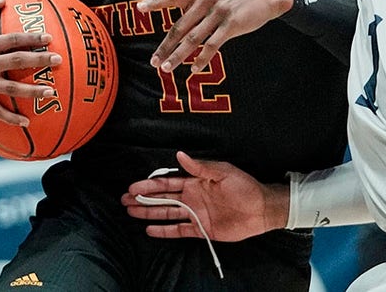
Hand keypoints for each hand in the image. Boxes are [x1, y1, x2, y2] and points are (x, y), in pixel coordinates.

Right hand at [0, 0, 59, 126]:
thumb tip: (3, 0)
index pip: (10, 40)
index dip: (30, 38)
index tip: (49, 38)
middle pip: (16, 62)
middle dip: (38, 60)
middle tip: (58, 59)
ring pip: (10, 89)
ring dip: (32, 91)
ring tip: (51, 91)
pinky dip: (10, 118)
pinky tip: (26, 123)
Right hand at [121, 151, 286, 240]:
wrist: (261, 209)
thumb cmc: (245, 187)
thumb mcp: (223, 172)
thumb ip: (200, 167)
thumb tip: (179, 155)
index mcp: (196, 182)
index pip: (168, 184)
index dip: (150, 185)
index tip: (133, 187)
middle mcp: (192, 197)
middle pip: (162, 199)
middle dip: (143, 199)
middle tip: (124, 200)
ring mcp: (196, 214)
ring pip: (166, 214)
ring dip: (149, 213)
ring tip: (130, 212)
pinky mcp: (202, 230)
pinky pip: (179, 231)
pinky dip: (164, 231)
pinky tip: (149, 230)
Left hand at [137, 0, 292, 72]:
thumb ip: (197, 6)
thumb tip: (180, 28)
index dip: (155, 3)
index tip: (139, 8)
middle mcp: (206, 1)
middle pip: (180, 27)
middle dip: (165, 46)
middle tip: (154, 62)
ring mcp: (218, 13)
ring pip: (193, 39)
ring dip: (179, 56)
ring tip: (167, 68)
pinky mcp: (232, 24)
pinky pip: (212, 45)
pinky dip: (202, 58)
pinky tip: (194, 68)